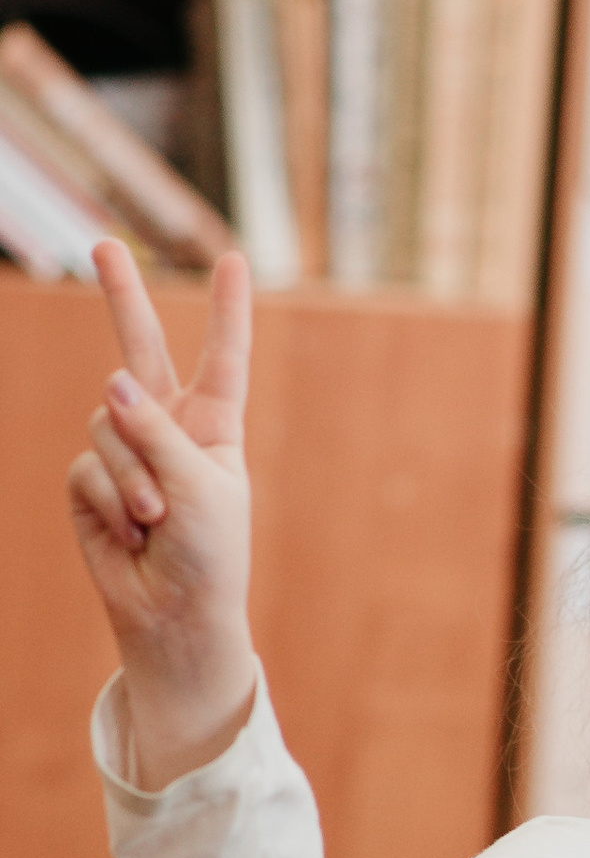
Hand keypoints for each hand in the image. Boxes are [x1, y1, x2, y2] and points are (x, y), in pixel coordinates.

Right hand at [65, 240, 257, 784]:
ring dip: (131, 475)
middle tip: (103, 244)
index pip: (222, 358)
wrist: (174, 613)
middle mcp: (166, 427)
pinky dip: (110, 498)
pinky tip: (129, 529)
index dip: (227, 310)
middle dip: (121, 296)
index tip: (234, 260)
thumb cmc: (208, 553)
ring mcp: (124, 449)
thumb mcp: (200, 487)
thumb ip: (158, 431)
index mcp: (214, 425)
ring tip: (155, 518)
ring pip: (107, 424)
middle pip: (140, 348)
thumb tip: (111, 380)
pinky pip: (87, 466)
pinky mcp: (89, 479)